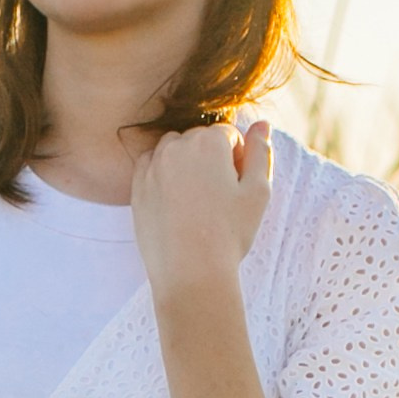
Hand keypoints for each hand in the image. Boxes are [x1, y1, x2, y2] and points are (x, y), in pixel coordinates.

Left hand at [129, 118, 271, 308]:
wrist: (190, 274)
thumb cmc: (229, 234)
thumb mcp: (258, 192)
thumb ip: (261, 152)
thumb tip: (261, 123)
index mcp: (209, 142)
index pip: (228, 135)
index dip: (238, 160)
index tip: (236, 188)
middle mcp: (176, 146)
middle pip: (199, 139)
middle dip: (211, 159)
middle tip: (218, 199)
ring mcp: (152, 166)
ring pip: (173, 150)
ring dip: (186, 164)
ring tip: (196, 200)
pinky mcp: (137, 187)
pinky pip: (151, 167)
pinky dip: (162, 176)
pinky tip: (175, 204)